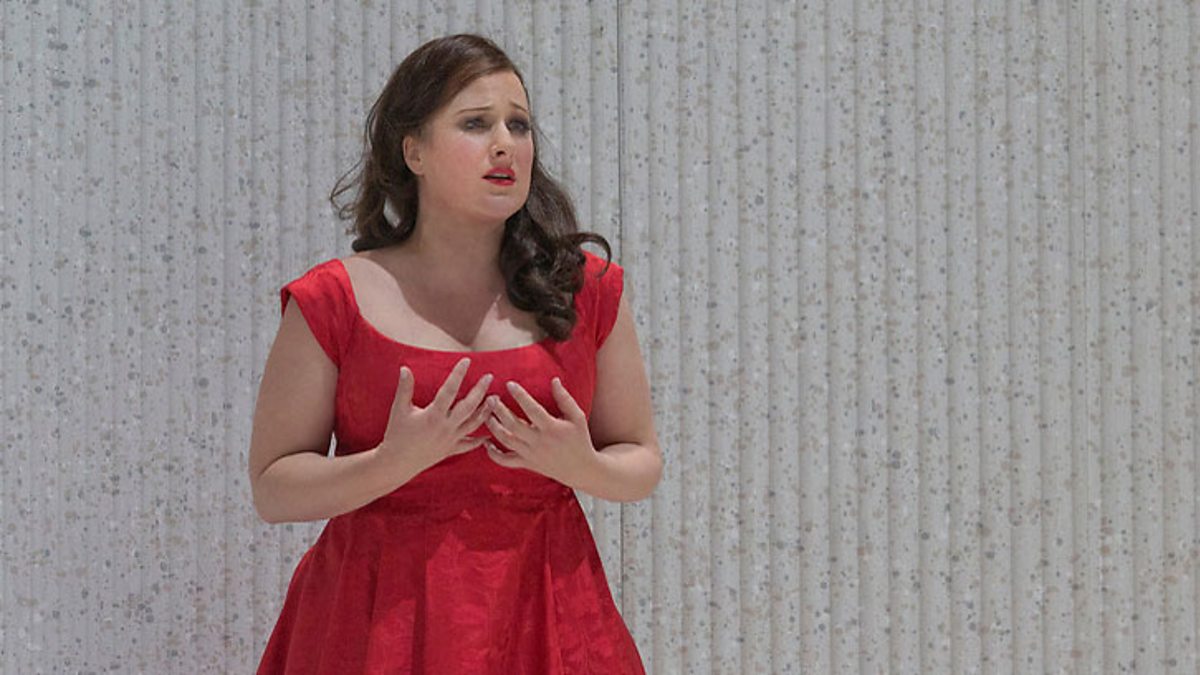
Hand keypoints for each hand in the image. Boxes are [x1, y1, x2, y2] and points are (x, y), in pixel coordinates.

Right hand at [376, 357, 493, 474]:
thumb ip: (405, 388)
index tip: (467, 361)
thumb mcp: (399, 409)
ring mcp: (451, 439)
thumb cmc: (396, 434)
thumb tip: (405, 368)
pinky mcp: (451, 450)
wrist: (396, 463)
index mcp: (433, 415)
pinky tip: (489, 434)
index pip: (449, 390)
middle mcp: (446, 427)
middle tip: (490, 376)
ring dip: (486, 411)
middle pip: (469, 406)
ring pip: (474, 424)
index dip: (458, 374)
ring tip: (495, 399)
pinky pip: (469, 444)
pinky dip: (480, 440)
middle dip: (481, 390)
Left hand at [483, 377, 597, 487]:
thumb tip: (554, 380)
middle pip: (513, 425)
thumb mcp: (577, 417)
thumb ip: (565, 399)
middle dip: (499, 410)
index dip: (520, 396)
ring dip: (493, 426)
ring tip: (486, 413)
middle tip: (491, 398)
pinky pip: (505, 461)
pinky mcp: (526, 464)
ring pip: (506, 440)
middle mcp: (539, 442)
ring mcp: (530, 454)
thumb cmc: (579, 439)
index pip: (532, 409)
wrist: (580, 469)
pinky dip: (493, 454)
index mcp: (552, 428)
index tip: (509, 384)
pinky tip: (486, 442)